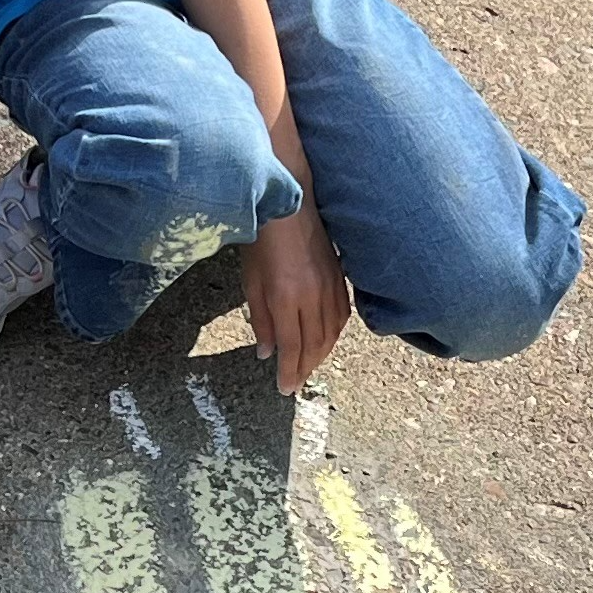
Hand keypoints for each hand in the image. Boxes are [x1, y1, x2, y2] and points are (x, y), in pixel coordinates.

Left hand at [243, 211, 351, 395]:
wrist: (289, 204)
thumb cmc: (262, 240)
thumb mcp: (251, 282)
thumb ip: (261, 320)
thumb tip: (267, 352)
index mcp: (287, 297)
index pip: (292, 347)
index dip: (289, 372)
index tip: (285, 388)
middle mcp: (313, 296)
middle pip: (314, 345)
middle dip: (305, 369)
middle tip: (295, 384)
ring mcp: (330, 286)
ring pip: (331, 334)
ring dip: (320, 355)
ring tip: (307, 368)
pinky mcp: (339, 278)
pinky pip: (341, 317)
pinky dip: (333, 335)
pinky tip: (324, 342)